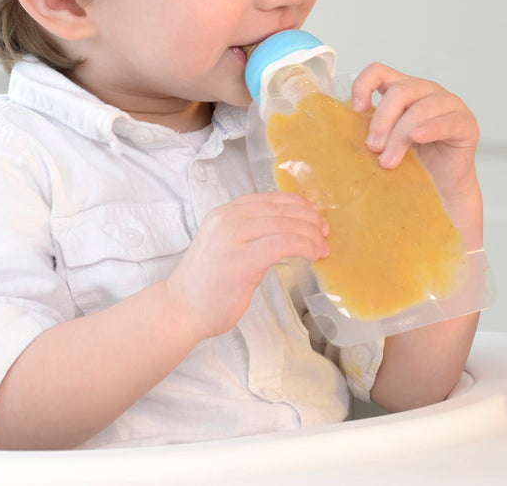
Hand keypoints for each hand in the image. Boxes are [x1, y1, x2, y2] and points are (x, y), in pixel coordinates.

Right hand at [165, 191, 327, 339]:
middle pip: (280, 210)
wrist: (182, 308)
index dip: (296, 204)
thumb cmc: (205, 283)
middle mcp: (227, 220)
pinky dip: (302, 246)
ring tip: (322, 247)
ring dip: (310, 235)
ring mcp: (232, 239)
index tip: (313, 213)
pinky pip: (281, 244)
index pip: (268, 198)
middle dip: (309, 219)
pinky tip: (312, 254)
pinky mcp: (241, 261)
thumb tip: (286, 229)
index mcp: (224, 213)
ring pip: (284, 225)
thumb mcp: (223, 244)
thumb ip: (247, 232)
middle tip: (324, 231)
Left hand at [349, 63, 480, 231]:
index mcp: (404, 89)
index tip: (356, 110)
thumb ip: (370, 128)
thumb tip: (334, 129)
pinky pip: (447, 121)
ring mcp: (449, 104)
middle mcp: (427, 91)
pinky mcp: (466, 123)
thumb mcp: (385, 141)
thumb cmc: (412, 164)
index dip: (364, 85)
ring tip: (389, 161)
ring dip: (400, 135)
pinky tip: (418, 138)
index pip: (379, 70)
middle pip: (399, 91)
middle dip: (381, 120)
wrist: (442, 190)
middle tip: (372, 148)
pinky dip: (430, 129)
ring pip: (419, 108)